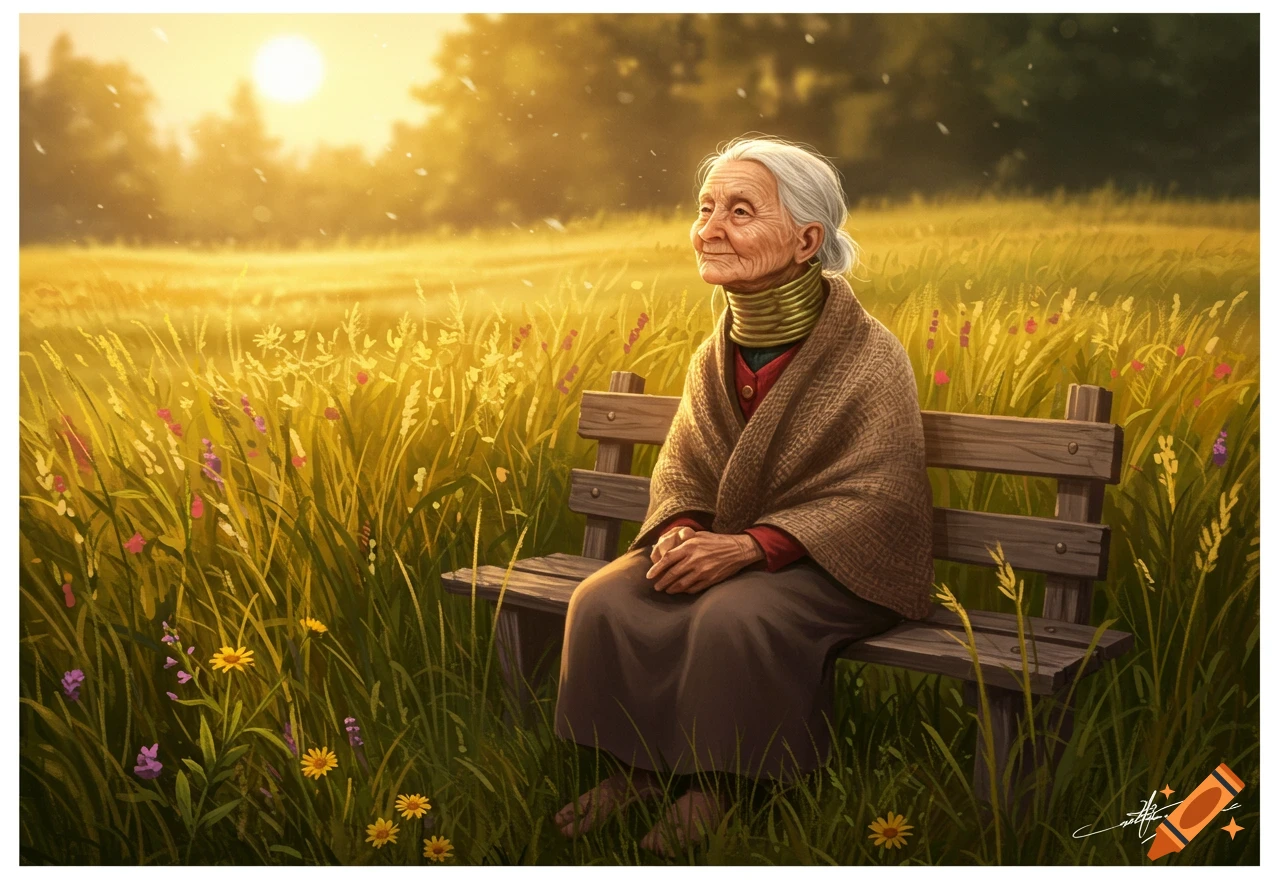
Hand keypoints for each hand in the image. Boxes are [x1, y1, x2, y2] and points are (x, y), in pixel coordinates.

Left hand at [645, 531, 764, 593]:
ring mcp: (702, 571)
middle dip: (662, 582)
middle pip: (672, 574)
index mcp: (689, 546)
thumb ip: (683, 543)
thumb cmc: (716, 541)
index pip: (667, 559)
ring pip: (681, 584)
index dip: (656, 569)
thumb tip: (667, 550)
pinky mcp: (710, 579)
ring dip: (672, 589)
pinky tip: (682, 590)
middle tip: (656, 587)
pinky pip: (693, 588)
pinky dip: (685, 591)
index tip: (649, 576)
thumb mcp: (698, 536)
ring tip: (667, 590)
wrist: (738, 549)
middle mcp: (694, 559)